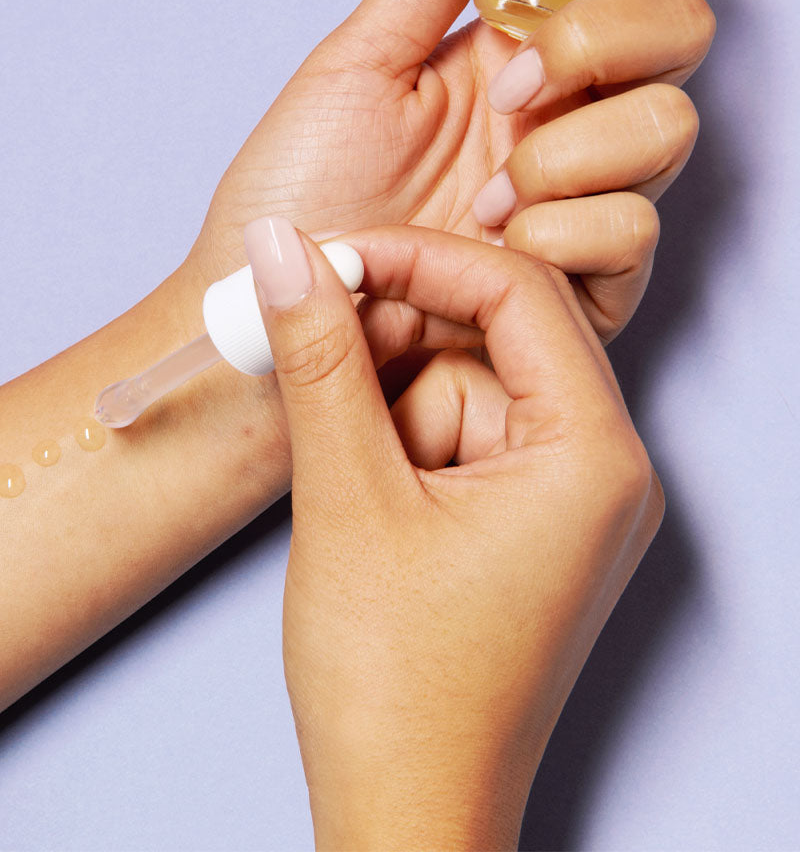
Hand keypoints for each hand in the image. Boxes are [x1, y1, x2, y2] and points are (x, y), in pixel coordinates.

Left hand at [189, 0, 713, 341]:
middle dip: (613, 35)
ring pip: (668, 126)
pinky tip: (504, 243)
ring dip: (575, 147)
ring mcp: (579, 196)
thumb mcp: (356, 64)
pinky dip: (568, 228)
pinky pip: (634, 231)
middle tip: (522, 75)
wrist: (278, 303)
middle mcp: (561, 115)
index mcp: (513, 51)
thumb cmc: (299, 188)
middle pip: (675, 36)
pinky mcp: (586, 281)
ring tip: (489, 190)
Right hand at [245, 218, 663, 849]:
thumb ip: (320, 358)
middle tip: (315, 341)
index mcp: (594, 456)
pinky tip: (369, 494)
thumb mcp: (349, 497)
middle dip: (399, 340)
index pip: (519, 294)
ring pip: (471, 383)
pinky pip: (467, 432)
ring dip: (394, 404)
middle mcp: (604, 467)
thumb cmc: (397, 687)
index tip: (332, 255)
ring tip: (351, 479)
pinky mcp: (530, 518)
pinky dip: (406, 439)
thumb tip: (285, 252)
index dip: (417, 259)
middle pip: (499, 335)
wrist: (405, 812)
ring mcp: (569, 496)